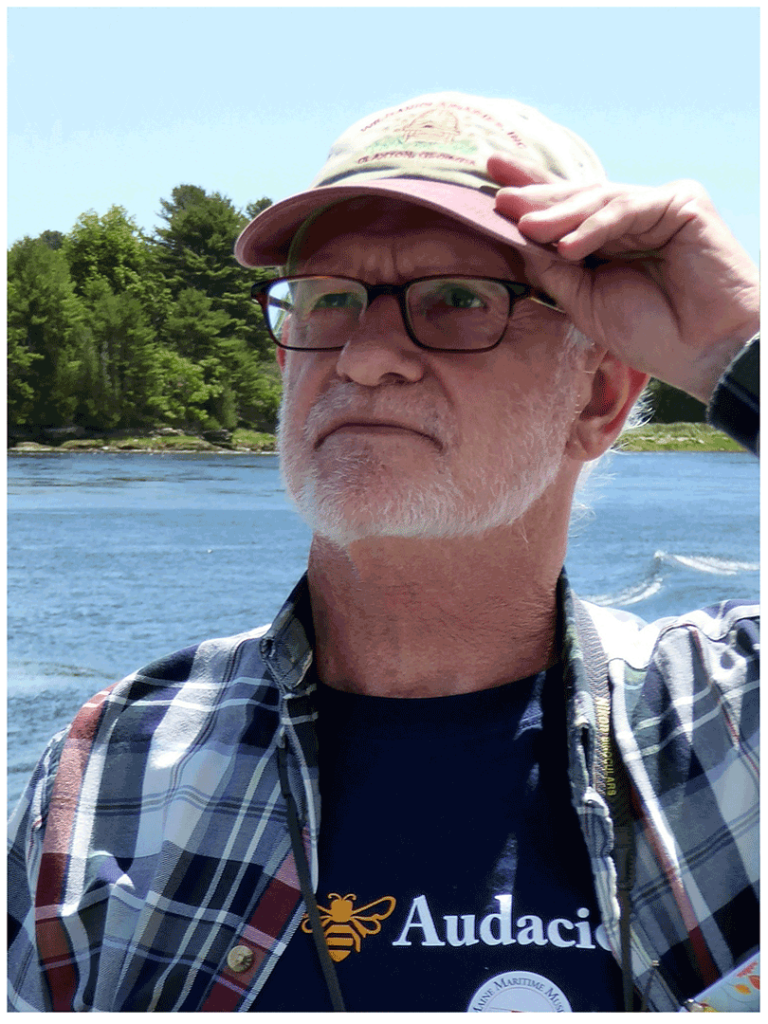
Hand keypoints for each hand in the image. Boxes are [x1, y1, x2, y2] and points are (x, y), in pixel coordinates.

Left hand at [488, 155, 758, 403]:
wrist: (702, 351)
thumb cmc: (650, 332)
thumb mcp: (585, 301)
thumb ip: (553, 270)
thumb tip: (514, 240)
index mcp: (609, 238)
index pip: (566, 209)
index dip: (531, 194)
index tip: (489, 181)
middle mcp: (633, 216)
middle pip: (578, 198)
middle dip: (537, 198)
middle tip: (498, 197)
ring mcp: (658, 205)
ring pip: (599, 202)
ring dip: (559, 215)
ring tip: (524, 226)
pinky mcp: (682, 204)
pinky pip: (628, 210)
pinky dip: (595, 227)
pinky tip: (567, 245)